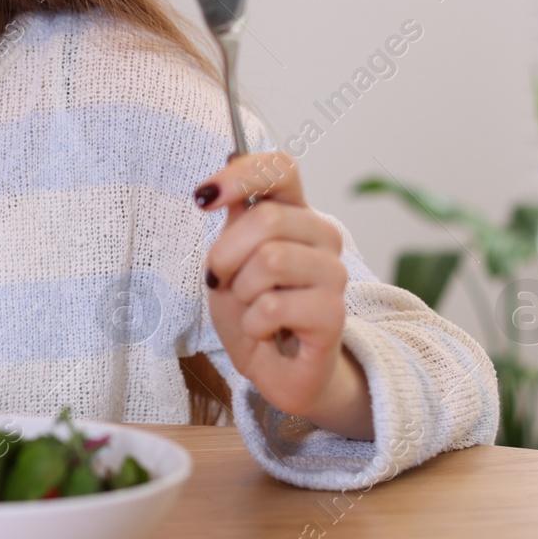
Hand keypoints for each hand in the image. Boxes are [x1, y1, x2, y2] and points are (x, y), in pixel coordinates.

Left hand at [196, 152, 373, 439]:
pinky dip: (253, 323)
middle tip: (221, 280)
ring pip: (271, 260)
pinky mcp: (334, 314)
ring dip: (242, 291)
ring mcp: (333, 274)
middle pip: (268, 218)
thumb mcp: (228, 262)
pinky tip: (266, 331)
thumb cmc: (253, 311)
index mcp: (295, 214)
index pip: (281, 169)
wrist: (276, 369)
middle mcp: (322, 236)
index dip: (241, 174)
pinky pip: (274, 306)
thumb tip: (223, 178)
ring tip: (251, 307)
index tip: (203, 198)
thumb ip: (233, 223)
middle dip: (226, 253)